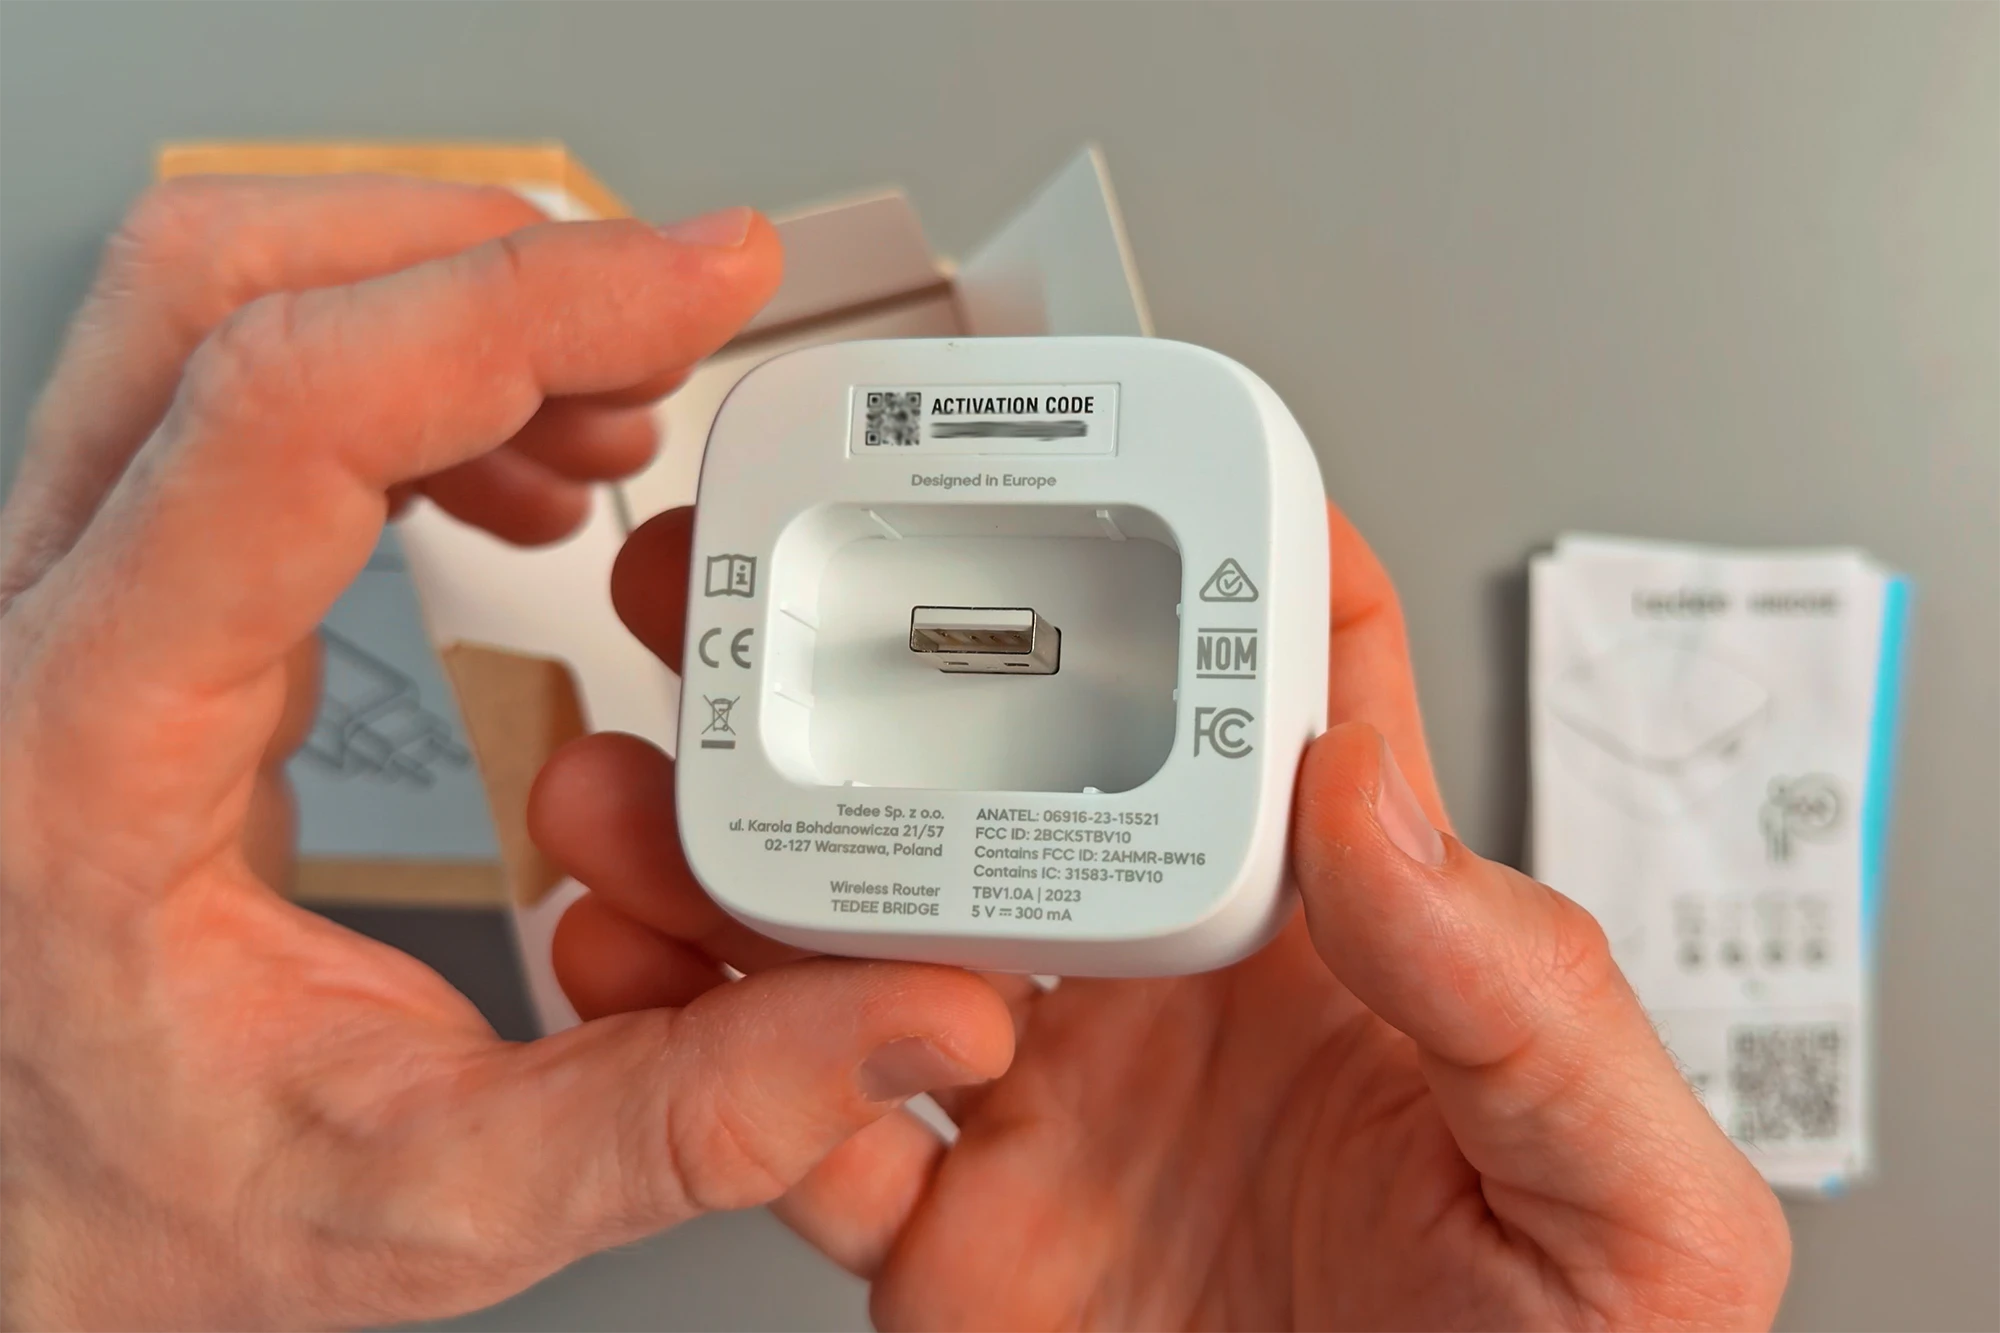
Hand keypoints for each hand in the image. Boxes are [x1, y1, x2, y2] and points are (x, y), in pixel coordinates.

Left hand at [0, 175, 1015, 1331]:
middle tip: (663, 312)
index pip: (287, 414)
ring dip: (447, 307)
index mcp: (97, 746)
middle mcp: (53, 634)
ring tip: (615, 406)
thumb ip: (681, 1117)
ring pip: (216, 307)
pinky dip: (413, 385)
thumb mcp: (434, 1202)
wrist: (6, 1223)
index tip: (698, 285)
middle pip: (216, 284)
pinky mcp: (129, 601)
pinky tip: (515, 478)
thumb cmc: (145, 1210)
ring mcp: (75, 599)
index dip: (517, 312)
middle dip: (474, 257)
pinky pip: (243, 399)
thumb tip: (896, 1012)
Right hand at [539, 504, 1792, 1329]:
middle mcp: (1173, 997)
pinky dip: (704, 1056)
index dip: (1214, 549)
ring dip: (736, 842)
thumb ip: (1515, 988)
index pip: (1283, 694)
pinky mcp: (951, 1237)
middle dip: (877, 652)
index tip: (1096, 443)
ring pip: (858, 927)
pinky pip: (797, 1125)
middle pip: (1010, 772)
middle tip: (767, 566)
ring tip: (640, 775)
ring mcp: (1047, 1105)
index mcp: (1346, 945)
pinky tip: (648, 988)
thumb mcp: (1620, 1200)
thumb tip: (1357, 779)